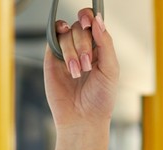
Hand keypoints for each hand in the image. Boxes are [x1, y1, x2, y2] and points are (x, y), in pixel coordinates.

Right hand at [43, 8, 117, 131]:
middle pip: (80, 27)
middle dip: (84, 44)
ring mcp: (66, 52)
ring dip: (73, 51)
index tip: (91, 24)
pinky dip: (58, 42)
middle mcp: (83, 48)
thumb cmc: (100, 99)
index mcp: (99, 49)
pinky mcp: (52, 59)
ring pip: (66, 33)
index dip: (91, 18)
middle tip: (86, 66)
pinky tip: (64, 55)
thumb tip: (98, 19)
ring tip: (76, 72)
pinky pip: (53, 39)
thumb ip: (105, 42)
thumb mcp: (111, 69)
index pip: (94, 23)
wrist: (82, 118)